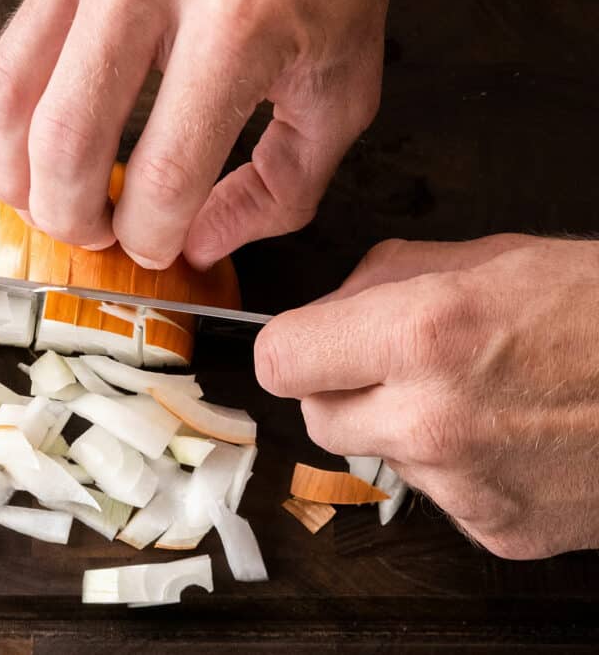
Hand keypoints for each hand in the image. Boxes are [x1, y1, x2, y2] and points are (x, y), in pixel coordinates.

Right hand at [0, 0, 415, 267]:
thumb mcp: (343, 83)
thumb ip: (284, 184)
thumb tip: (202, 243)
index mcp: (239, 23)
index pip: (162, 175)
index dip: (149, 235)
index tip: (153, 245)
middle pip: (66, 141)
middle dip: (69, 217)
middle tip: (88, 234)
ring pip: (9, 91)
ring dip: (11, 171)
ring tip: (34, 199)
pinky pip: (11, 42)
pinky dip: (16, 109)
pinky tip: (37, 134)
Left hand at [254, 234, 598, 558]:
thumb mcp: (481, 257)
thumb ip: (379, 283)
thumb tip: (325, 311)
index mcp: (422, 335)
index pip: (280, 360)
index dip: (293, 345)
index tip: (310, 341)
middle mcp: (434, 419)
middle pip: (315, 417)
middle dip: (339, 386)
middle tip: (390, 363)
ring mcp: (467, 485)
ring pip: (375, 455)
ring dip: (398, 425)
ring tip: (471, 394)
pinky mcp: (498, 528)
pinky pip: (436, 493)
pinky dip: (452, 466)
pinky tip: (505, 434)